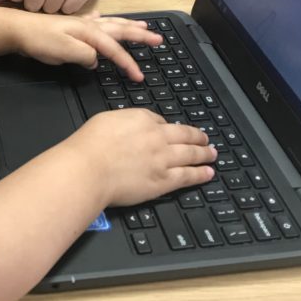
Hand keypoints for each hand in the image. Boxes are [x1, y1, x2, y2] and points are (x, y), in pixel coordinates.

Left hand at [9, 11, 162, 81]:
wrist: (15, 29)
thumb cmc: (38, 41)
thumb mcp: (63, 51)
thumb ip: (84, 55)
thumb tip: (96, 60)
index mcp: (89, 32)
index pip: (114, 50)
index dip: (128, 63)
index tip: (139, 76)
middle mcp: (88, 25)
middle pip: (120, 30)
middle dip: (140, 35)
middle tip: (159, 39)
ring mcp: (79, 24)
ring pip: (110, 24)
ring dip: (128, 25)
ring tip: (143, 25)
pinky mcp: (69, 26)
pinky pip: (93, 21)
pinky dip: (102, 19)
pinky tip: (101, 16)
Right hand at [71, 110, 216, 206]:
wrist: (88, 168)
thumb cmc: (89, 145)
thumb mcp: (106, 120)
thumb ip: (125, 121)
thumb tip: (134, 125)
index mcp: (142, 119)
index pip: (163, 122)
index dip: (171, 128)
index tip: (176, 132)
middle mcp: (158, 137)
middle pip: (185, 135)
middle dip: (198, 137)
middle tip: (206, 139)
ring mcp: (163, 160)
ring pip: (191, 154)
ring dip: (204, 154)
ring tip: (212, 154)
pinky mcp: (163, 181)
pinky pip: (188, 176)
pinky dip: (200, 174)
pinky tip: (208, 173)